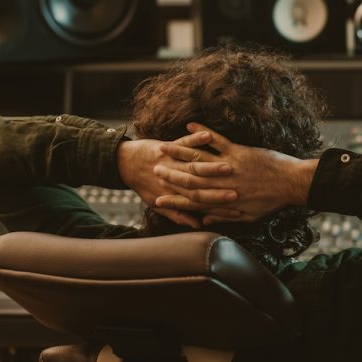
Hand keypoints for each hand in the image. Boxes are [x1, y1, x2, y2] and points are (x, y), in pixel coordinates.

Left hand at [116, 130, 240, 227]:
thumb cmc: (143, 183)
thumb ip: (176, 214)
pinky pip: (184, 141)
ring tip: (229, 165)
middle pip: (199, 183)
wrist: (124, 163)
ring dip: (213, 166)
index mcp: (172, 194)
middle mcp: (174, 178)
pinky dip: (196, 137)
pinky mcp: (169, 146)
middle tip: (238, 193)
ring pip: (193, 161)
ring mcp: (171, 161)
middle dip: (219, 186)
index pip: (197, 202)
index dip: (218, 206)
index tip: (235, 208)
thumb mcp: (155, 201)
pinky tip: (208, 135)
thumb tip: (196, 226)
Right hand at [154, 123, 318, 224]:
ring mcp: (228, 165)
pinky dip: (203, 133)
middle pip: (189, 178)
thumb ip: (226, 217)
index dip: (174, 200)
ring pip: (198, 159)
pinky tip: (190, 125)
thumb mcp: (249, 215)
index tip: (157, 199)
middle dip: (169, 174)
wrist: (292, 183)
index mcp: (223, 199)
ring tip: (162, 148)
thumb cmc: (273, 200)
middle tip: (153, 170)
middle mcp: (222, 183)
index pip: (193, 201)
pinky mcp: (238, 151)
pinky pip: (217, 140)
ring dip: (179, 152)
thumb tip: (207, 220)